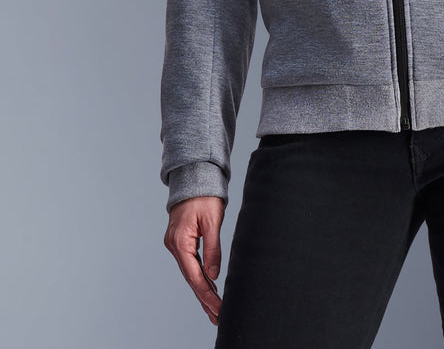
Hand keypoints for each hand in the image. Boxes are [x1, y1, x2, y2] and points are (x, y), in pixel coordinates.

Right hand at [164, 196, 224, 324]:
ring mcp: (176, 244)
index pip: (194, 275)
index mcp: (180, 241)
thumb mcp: (213, 220)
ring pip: (190, 273)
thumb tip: (213, 275)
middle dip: (204, 298)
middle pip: (190, 278)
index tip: (217, 308)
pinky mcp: (181, 241)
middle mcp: (174, 245)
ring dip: (202, 290)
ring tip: (215, 309)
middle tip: (218, 316)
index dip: (206, 294)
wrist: (194, 177)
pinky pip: (190, 264)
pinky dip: (200, 276)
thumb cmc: (204, 196)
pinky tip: (209, 287)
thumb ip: (213, 248)